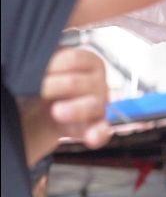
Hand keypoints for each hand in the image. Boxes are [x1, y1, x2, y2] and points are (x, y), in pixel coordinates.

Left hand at [21, 48, 110, 163]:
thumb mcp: (43, 64)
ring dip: (74, 110)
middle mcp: (97, 82)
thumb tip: (33, 59)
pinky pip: (102, 130)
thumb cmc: (42, 80)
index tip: (32, 69)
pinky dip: (97, 134)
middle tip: (36, 90)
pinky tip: (91, 138)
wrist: (39, 107)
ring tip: (56, 112)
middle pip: (77, 83)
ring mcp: (99, 105)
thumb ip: (45, 58)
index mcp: (88, 61)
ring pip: (91, 106)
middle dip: (53, 87)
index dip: (52, 64)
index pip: (73, 59)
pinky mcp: (97, 126)